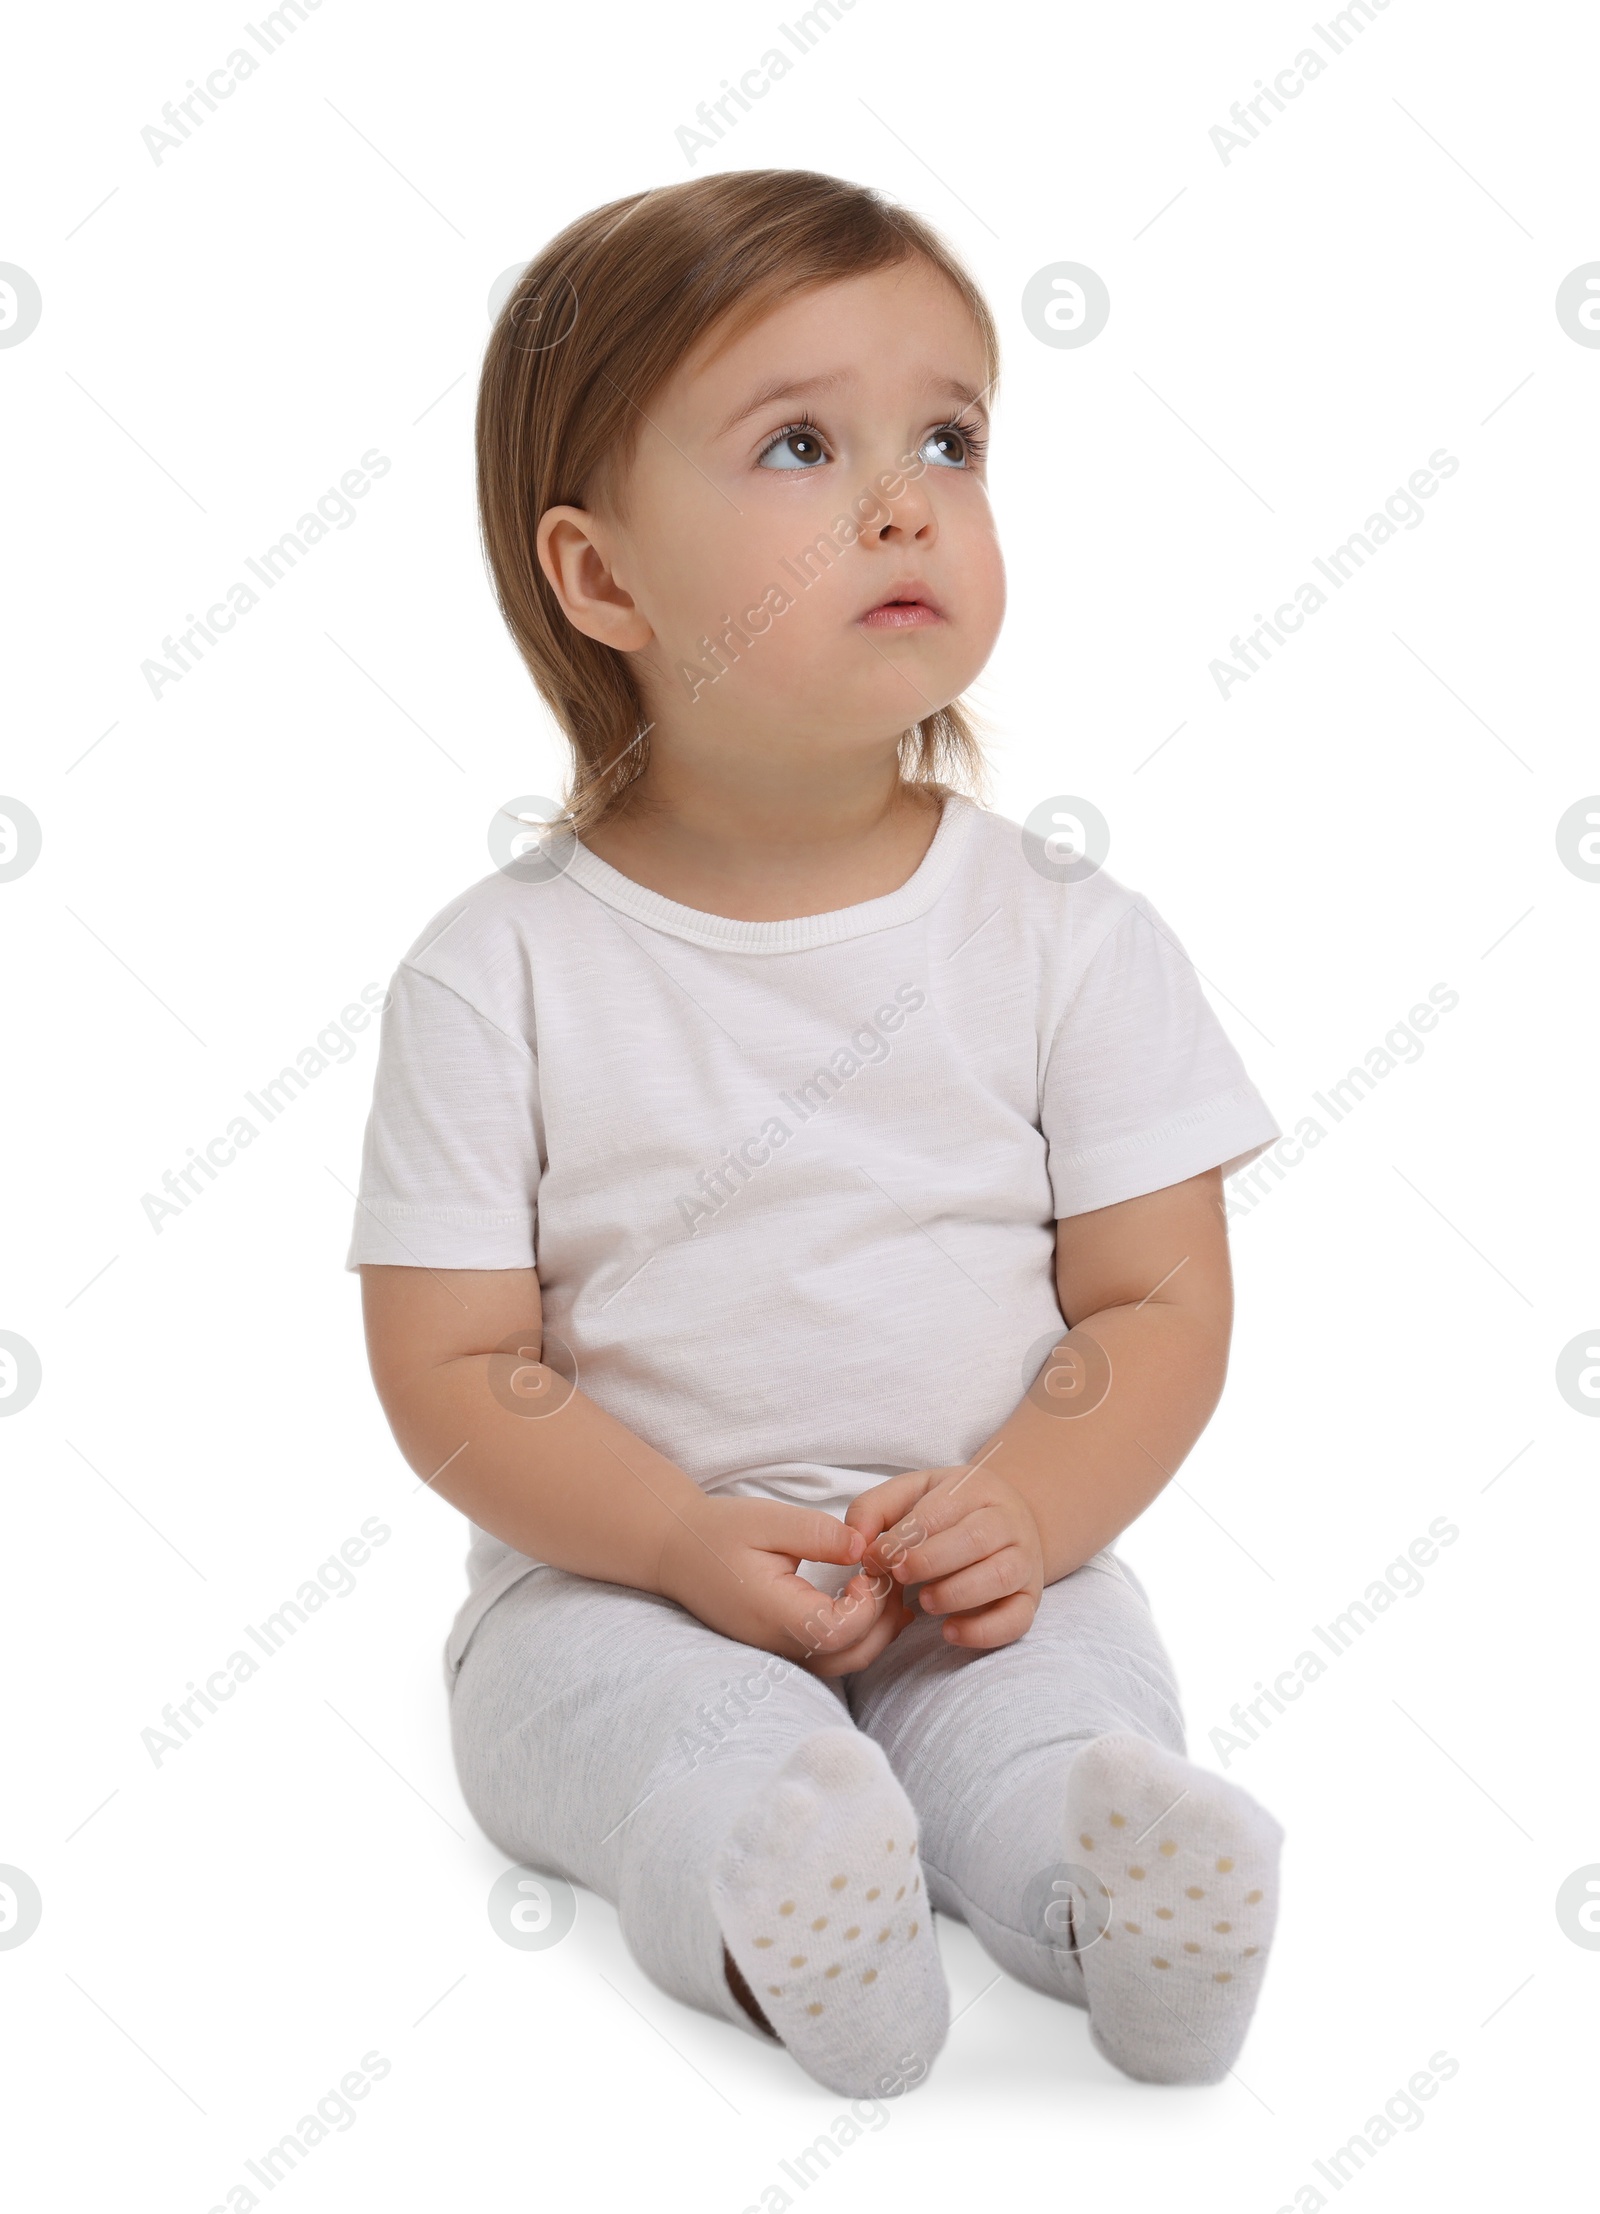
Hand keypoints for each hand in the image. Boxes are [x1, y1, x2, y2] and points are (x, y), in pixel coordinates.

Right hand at [657, 1494, 908, 1672]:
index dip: (868, 1604)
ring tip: (884, 1585)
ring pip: (847, 1663)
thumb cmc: (719, 1532)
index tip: (869, 1566)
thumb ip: (818, 1534)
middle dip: (883, 1619)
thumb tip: (864, 1546)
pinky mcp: (785, 1648)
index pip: (837, 1631)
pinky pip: (834, 1657)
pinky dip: (862, 1636)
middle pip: (851, 1656)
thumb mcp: (768, 1519)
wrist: (678, 1552)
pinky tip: (870, 1602)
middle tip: (887, 1573)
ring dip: (877, 1631)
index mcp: (774, 1613)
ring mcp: (782, 1652)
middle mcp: (779, 1644)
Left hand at [847, 1464, 1044, 1651]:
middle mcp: (1008, 1521)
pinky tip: (950, 1631)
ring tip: (925, 1602)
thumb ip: (874, 1508)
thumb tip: (856, 1540)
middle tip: (899, 1576)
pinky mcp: (1030, 1599)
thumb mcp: (911, 1494)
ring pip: (1001, 1577)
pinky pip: (1017, 1619)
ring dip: (957, 1593)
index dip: (904, 1537)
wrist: (1007, 1522)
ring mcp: (1025, 1561)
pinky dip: (984, 1631)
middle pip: (976, 1540)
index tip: (876, 1557)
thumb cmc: (949, 1511)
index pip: (941, 1510)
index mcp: (977, 1488)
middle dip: (930, 1562)